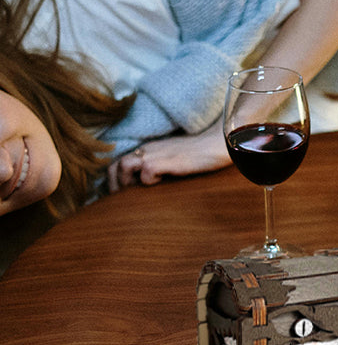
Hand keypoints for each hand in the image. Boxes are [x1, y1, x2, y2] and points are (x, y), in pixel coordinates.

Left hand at [107, 127, 229, 192]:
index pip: (118, 163)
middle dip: (115, 185)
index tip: (121, 196)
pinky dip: (148, 180)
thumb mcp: (174, 160)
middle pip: (116, 165)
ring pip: (124, 165)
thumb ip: (161, 168)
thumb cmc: (200, 155)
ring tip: (138, 196)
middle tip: (123, 201)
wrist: (217, 143)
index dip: (114, 181)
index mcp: (148, 150)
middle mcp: (148, 150)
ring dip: (127, 183)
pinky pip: (147, 171)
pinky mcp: (168, 160)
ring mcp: (156, 154)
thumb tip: (152, 185)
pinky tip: (160, 184)